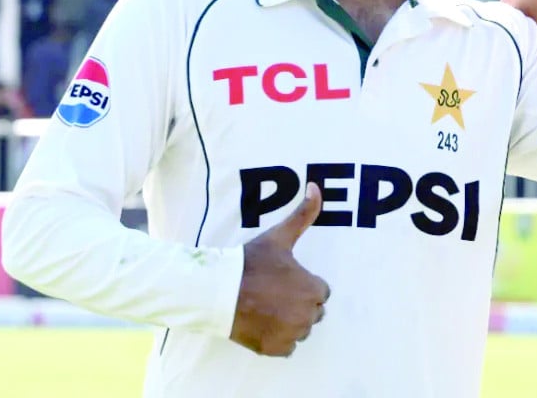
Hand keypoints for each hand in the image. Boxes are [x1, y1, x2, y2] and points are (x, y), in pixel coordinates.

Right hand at [230, 183, 330, 356]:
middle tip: (273, 293)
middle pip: (313, 311)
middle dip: (299, 303)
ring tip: (267, 307)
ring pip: (301, 329)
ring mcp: (292, 334)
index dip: (304, 284)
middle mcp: (308, 315)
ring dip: (290, 322)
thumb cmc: (249, 264)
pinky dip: (278, 339)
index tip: (284, 280)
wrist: (215, 292)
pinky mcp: (276, 349)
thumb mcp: (279, 237)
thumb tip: (316, 187)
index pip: (321, 291)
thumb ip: (303, 214)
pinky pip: (288, 347)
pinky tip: (262, 323)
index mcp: (314, 289)